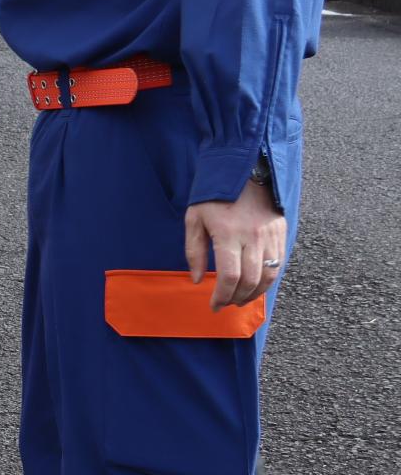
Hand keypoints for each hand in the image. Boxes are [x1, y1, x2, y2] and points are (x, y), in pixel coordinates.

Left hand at [184, 178, 285, 309]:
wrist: (242, 170)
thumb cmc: (212, 196)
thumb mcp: (194, 220)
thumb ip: (194, 252)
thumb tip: (198, 280)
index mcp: (228, 234)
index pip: (229, 276)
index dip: (221, 296)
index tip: (214, 305)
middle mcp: (252, 237)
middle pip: (250, 280)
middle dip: (237, 298)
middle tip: (227, 304)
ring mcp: (270, 235)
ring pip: (268, 275)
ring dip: (255, 293)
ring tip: (241, 299)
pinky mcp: (281, 232)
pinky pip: (279, 263)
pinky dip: (269, 279)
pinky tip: (256, 285)